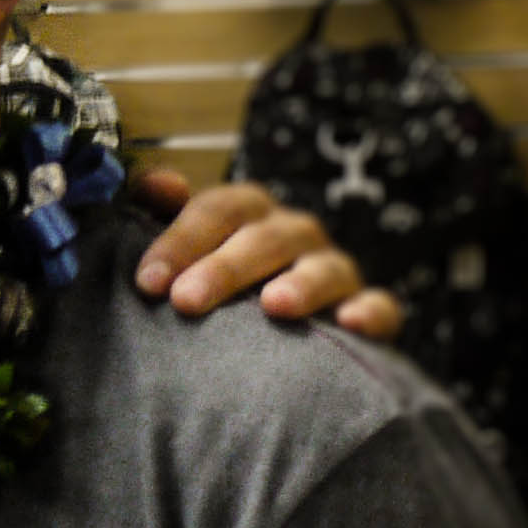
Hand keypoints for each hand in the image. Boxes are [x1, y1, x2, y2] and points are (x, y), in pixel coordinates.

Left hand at [129, 170, 401, 340]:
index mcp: (249, 215)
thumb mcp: (190, 250)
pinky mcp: (368, 312)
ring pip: (326, 268)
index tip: (148, 280)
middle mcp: (295, 235)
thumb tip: (156, 183)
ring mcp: (335, 271)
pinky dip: (370, 312)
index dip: (181, 240)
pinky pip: (380, 307)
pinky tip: (350, 323)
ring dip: (302, 283)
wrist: (276, 343)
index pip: (218, 210)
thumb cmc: (222, 288)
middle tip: (186, 300)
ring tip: (274, 305)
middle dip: (225, 268)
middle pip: (266, 238)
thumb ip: (167, 217)